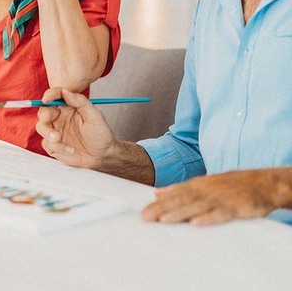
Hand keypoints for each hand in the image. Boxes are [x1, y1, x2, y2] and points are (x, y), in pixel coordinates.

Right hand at [35, 87, 115, 168]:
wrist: (102, 156)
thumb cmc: (100, 135)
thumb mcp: (94, 116)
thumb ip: (80, 102)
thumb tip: (66, 92)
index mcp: (68, 108)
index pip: (56, 96)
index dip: (50, 95)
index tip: (47, 98)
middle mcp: (60, 118)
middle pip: (44, 112)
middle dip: (44, 116)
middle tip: (49, 119)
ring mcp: (55, 131)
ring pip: (41, 128)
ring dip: (48, 133)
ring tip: (59, 139)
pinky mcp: (53, 145)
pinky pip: (47, 144)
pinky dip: (57, 147)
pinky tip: (70, 150)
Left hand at [141, 169, 280, 225]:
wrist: (263, 182)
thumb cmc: (229, 185)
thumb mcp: (203, 183)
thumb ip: (179, 188)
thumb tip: (157, 192)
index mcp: (197, 184)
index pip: (174, 194)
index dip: (158, 203)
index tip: (142, 212)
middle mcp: (205, 189)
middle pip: (180, 199)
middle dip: (162, 208)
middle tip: (146, 217)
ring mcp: (219, 197)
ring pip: (196, 206)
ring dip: (179, 213)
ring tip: (163, 220)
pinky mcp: (235, 207)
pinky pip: (220, 213)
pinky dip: (208, 218)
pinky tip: (196, 223)